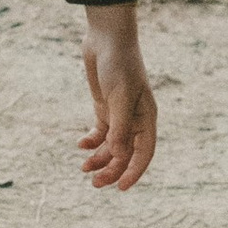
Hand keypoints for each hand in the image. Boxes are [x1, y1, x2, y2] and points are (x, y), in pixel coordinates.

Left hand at [78, 2, 157, 189]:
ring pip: (112, 145)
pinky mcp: (105, 106)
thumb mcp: (118, 97)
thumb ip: (120, 128)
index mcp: (146, 118)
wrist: (107, 38)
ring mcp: (120, 113)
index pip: (144, 153)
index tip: (119, 189)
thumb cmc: (118, 65)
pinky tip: (81, 145)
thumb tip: (120, 156)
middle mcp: (135, 119)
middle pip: (126, 153)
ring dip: (100, 158)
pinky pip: (100, 132)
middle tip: (93, 183)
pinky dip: (91, 141)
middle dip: (112, 169)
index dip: (134, 173)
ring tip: (83, 167)